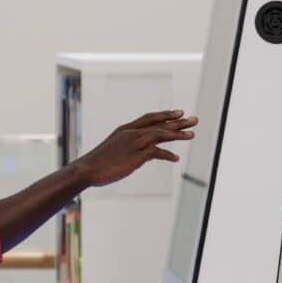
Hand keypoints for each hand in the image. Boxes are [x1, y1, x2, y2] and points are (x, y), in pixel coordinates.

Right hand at [74, 110, 196, 186]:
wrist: (86, 169)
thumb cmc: (97, 163)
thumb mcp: (113, 150)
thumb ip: (126, 148)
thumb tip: (137, 154)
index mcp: (125, 129)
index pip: (149, 118)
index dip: (165, 115)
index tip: (179, 113)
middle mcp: (131, 133)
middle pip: (159, 124)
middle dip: (178, 121)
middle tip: (194, 119)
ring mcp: (133, 143)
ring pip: (161, 134)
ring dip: (177, 134)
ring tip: (192, 135)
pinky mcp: (135, 156)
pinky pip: (156, 152)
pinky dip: (167, 154)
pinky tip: (175, 158)